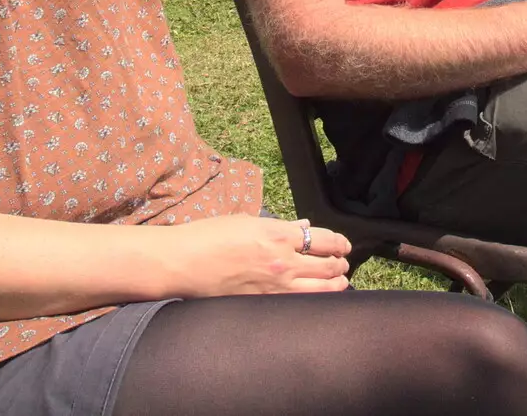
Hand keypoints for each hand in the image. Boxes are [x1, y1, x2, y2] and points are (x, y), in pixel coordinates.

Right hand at [164, 215, 350, 296]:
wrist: (182, 262)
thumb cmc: (209, 236)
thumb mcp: (247, 221)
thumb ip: (280, 226)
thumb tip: (302, 227)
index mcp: (278, 234)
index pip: (324, 239)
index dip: (340, 243)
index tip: (344, 245)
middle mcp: (282, 261)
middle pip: (328, 266)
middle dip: (340, 265)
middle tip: (343, 264)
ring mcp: (274, 286)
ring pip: (320, 290)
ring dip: (335, 285)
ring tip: (340, 282)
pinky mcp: (263, 304)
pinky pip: (299, 304)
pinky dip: (313, 301)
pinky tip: (316, 299)